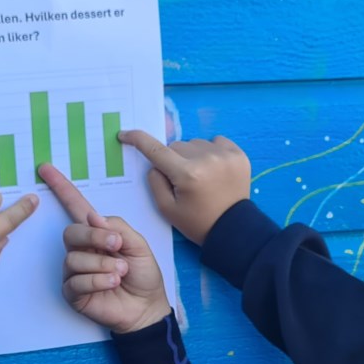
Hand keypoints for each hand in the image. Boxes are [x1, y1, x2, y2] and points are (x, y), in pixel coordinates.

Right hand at [40, 163, 171, 333]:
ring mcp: (74, 271)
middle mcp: (81, 249)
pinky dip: (98, 280)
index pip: (75, 207)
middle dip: (95, 238)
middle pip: (71, 233)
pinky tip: (112, 283)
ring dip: (102, 264)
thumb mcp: (138, 244)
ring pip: (74, 258)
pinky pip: (76, 281)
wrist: (147, 307)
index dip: (61, 188)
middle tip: (118, 245)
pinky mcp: (73, 292)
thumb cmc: (143, 275)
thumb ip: (117, 227)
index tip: (46, 169)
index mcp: (96, 233)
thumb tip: (92, 218)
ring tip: (121, 272)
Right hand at [119, 130, 251, 245]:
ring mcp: (224, 155)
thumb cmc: (197, 222)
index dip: (138, 140)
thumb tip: (155, 163)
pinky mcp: (238, 154)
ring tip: (201, 176)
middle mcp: (206, 159)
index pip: (156, 150)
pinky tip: (214, 169)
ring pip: (195, 143)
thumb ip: (155, 182)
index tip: (125, 134)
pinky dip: (210, 151)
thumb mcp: (167, 209)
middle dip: (173, 159)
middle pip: (176, 146)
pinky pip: (216, 141)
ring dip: (192, 155)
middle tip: (181, 180)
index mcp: (186, 174)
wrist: (233, 229)